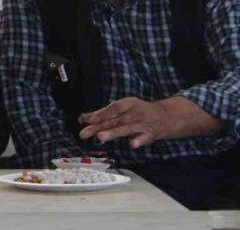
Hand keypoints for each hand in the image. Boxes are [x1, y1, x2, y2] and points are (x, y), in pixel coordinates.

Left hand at [78, 96, 223, 147]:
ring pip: (125, 129)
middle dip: (98, 127)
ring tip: (100, 138)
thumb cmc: (139, 112)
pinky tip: (132, 144)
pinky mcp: (150, 134)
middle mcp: (133, 113)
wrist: (167, 116)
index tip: (87, 119)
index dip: (99, 113)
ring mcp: (142, 124)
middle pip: (114, 120)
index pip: (111, 108)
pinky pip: (144, 138)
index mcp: (127, 104)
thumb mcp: (123, 108)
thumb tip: (82, 118)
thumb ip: (103, 114)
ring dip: (113, 133)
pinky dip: (138, 141)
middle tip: (84, 133)